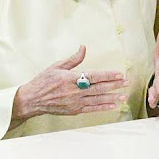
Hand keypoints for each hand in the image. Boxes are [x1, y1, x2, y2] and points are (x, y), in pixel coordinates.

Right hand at [12, 45, 128, 122]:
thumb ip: (73, 59)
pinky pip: (91, 109)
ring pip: (97, 100)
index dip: (108, 75)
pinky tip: (112, 106)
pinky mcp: (74, 110)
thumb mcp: (57, 66)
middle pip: (98, 88)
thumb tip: (83, 47)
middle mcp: (74, 91)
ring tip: (123, 96)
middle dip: (114, 85)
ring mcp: (75, 102)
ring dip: (111, 98)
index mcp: (70, 78)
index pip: (94, 76)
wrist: (32, 100)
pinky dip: (102, 108)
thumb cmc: (43, 81)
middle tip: (126, 83)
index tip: (119, 74)